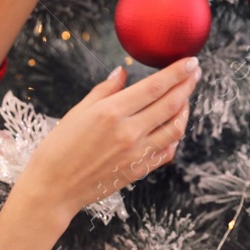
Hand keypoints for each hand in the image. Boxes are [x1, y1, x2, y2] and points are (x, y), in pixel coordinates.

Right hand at [17, 58, 200, 217]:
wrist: (54, 187)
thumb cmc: (59, 148)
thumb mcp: (78, 112)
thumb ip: (105, 90)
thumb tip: (122, 73)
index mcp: (111, 112)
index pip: (155, 87)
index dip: (177, 72)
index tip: (189, 61)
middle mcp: (128, 132)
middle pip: (171, 104)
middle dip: (187, 85)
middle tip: (195, 73)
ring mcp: (137, 153)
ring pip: (175, 128)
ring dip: (185, 111)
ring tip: (185, 98)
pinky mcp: (139, 170)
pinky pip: (167, 151)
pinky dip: (175, 137)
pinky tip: (172, 127)